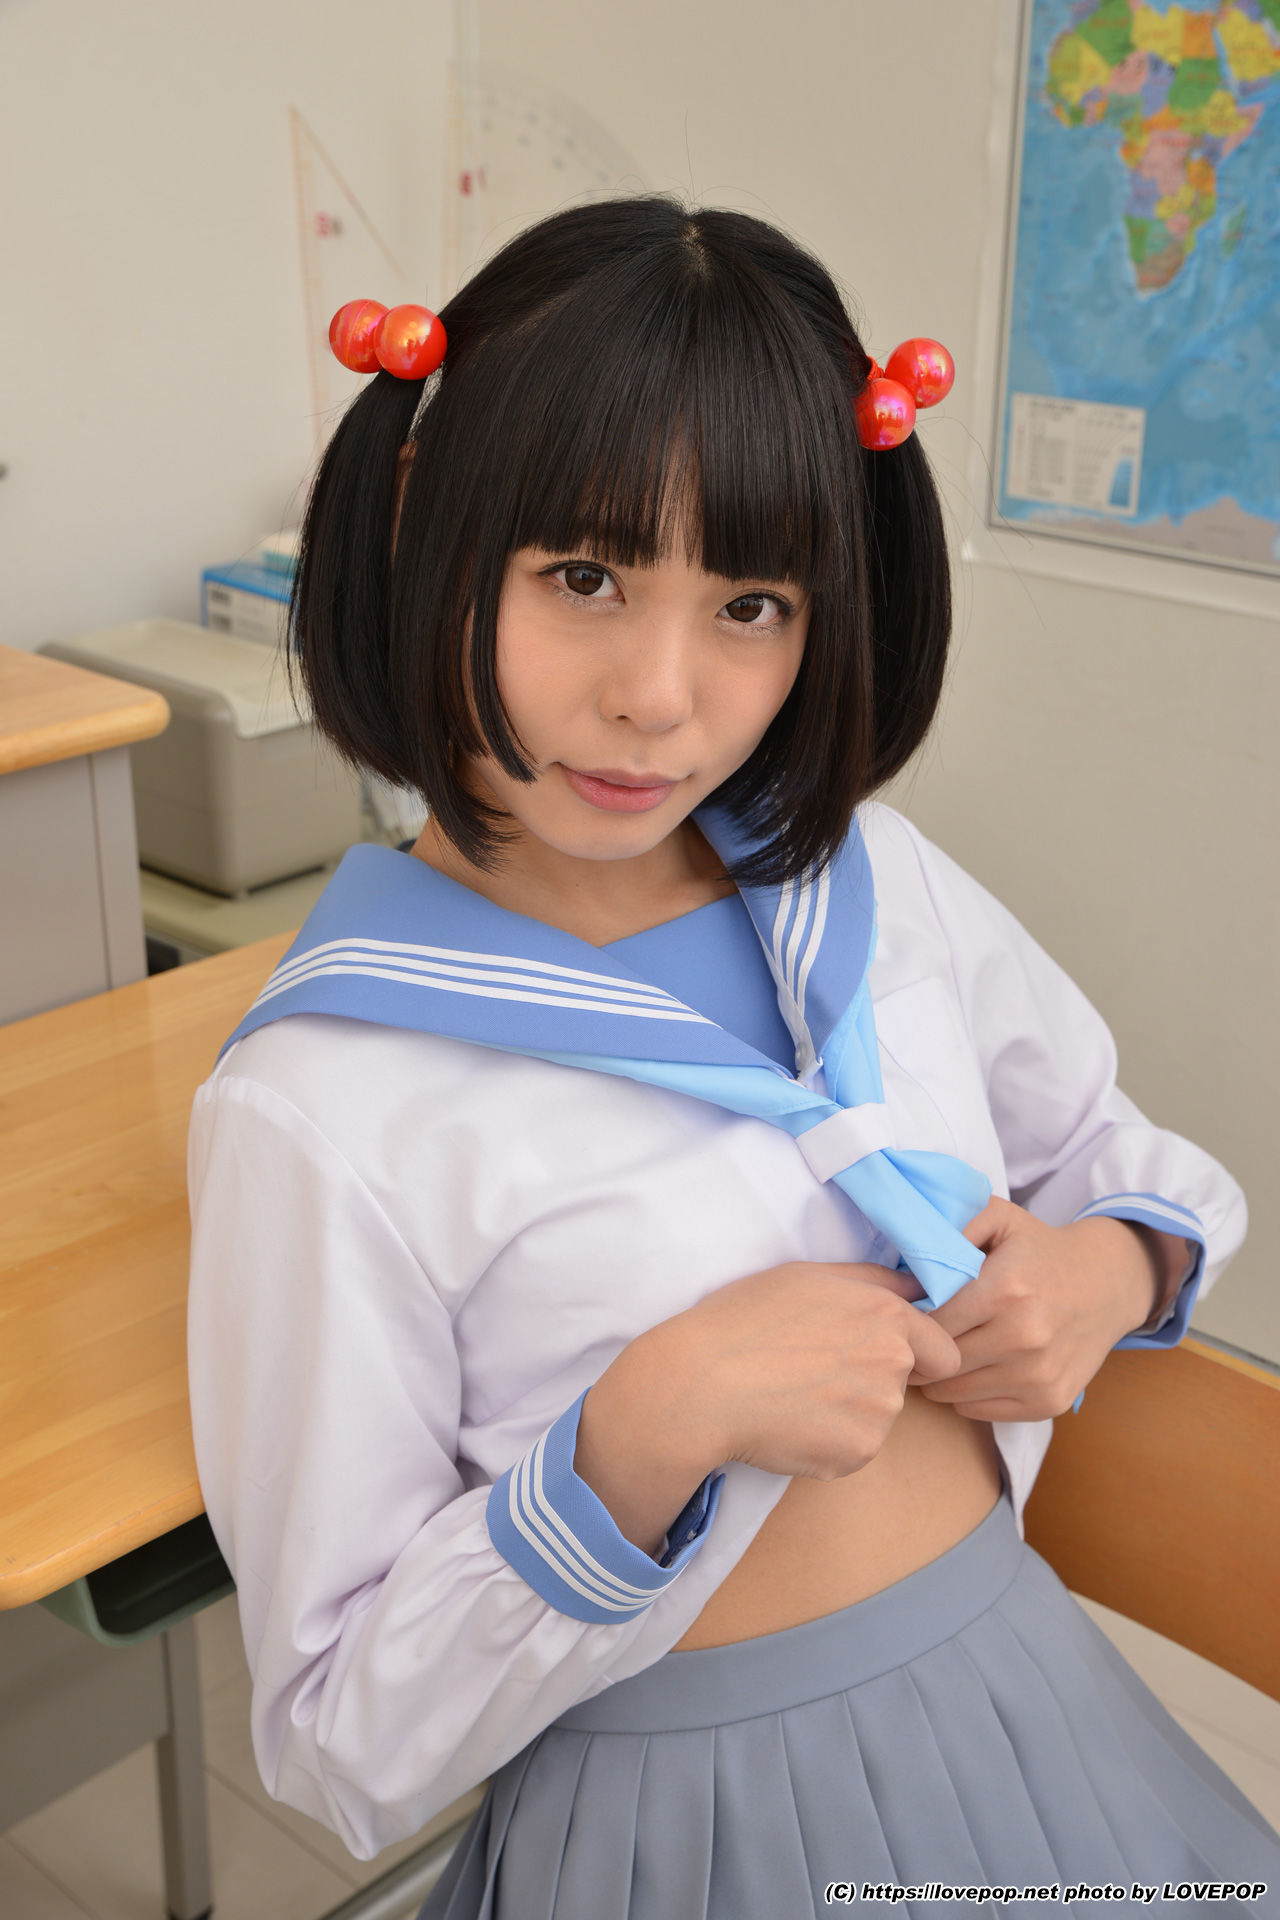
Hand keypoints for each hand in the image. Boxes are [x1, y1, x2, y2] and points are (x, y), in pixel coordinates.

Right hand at [669, 1259, 963, 1480]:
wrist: (703, 1384)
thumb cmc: (745, 1320)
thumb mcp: (808, 1276)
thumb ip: (873, 1280)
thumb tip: (916, 1285)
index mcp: (887, 1315)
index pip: (944, 1351)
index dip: (920, 1356)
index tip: (877, 1356)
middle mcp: (894, 1363)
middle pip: (906, 1384)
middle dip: (872, 1381)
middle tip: (814, 1372)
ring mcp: (880, 1413)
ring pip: (877, 1418)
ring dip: (848, 1413)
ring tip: (793, 1397)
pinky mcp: (857, 1453)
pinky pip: (853, 1450)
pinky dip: (828, 1443)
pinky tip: (789, 1424)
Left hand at [904, 1197, 1163, 1421]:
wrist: (1109, 1283)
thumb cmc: (1042, 1250)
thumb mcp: (1001, 1218)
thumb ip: (954, 1224)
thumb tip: (911, 1260)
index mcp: (1005, 1291)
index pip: (931, 1324)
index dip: (911, 1323)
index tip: (906, 1318)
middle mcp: (1023, 1337)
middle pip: (940, 1362)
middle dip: (921, 1352)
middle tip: (913, 1341)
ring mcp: (1038, 1375)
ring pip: (954, 1393)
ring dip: (940, 1377)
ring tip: (941, 1354)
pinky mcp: (1048, 1401)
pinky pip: (979, 1411)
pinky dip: (966, 1395)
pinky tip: (973, 1369)